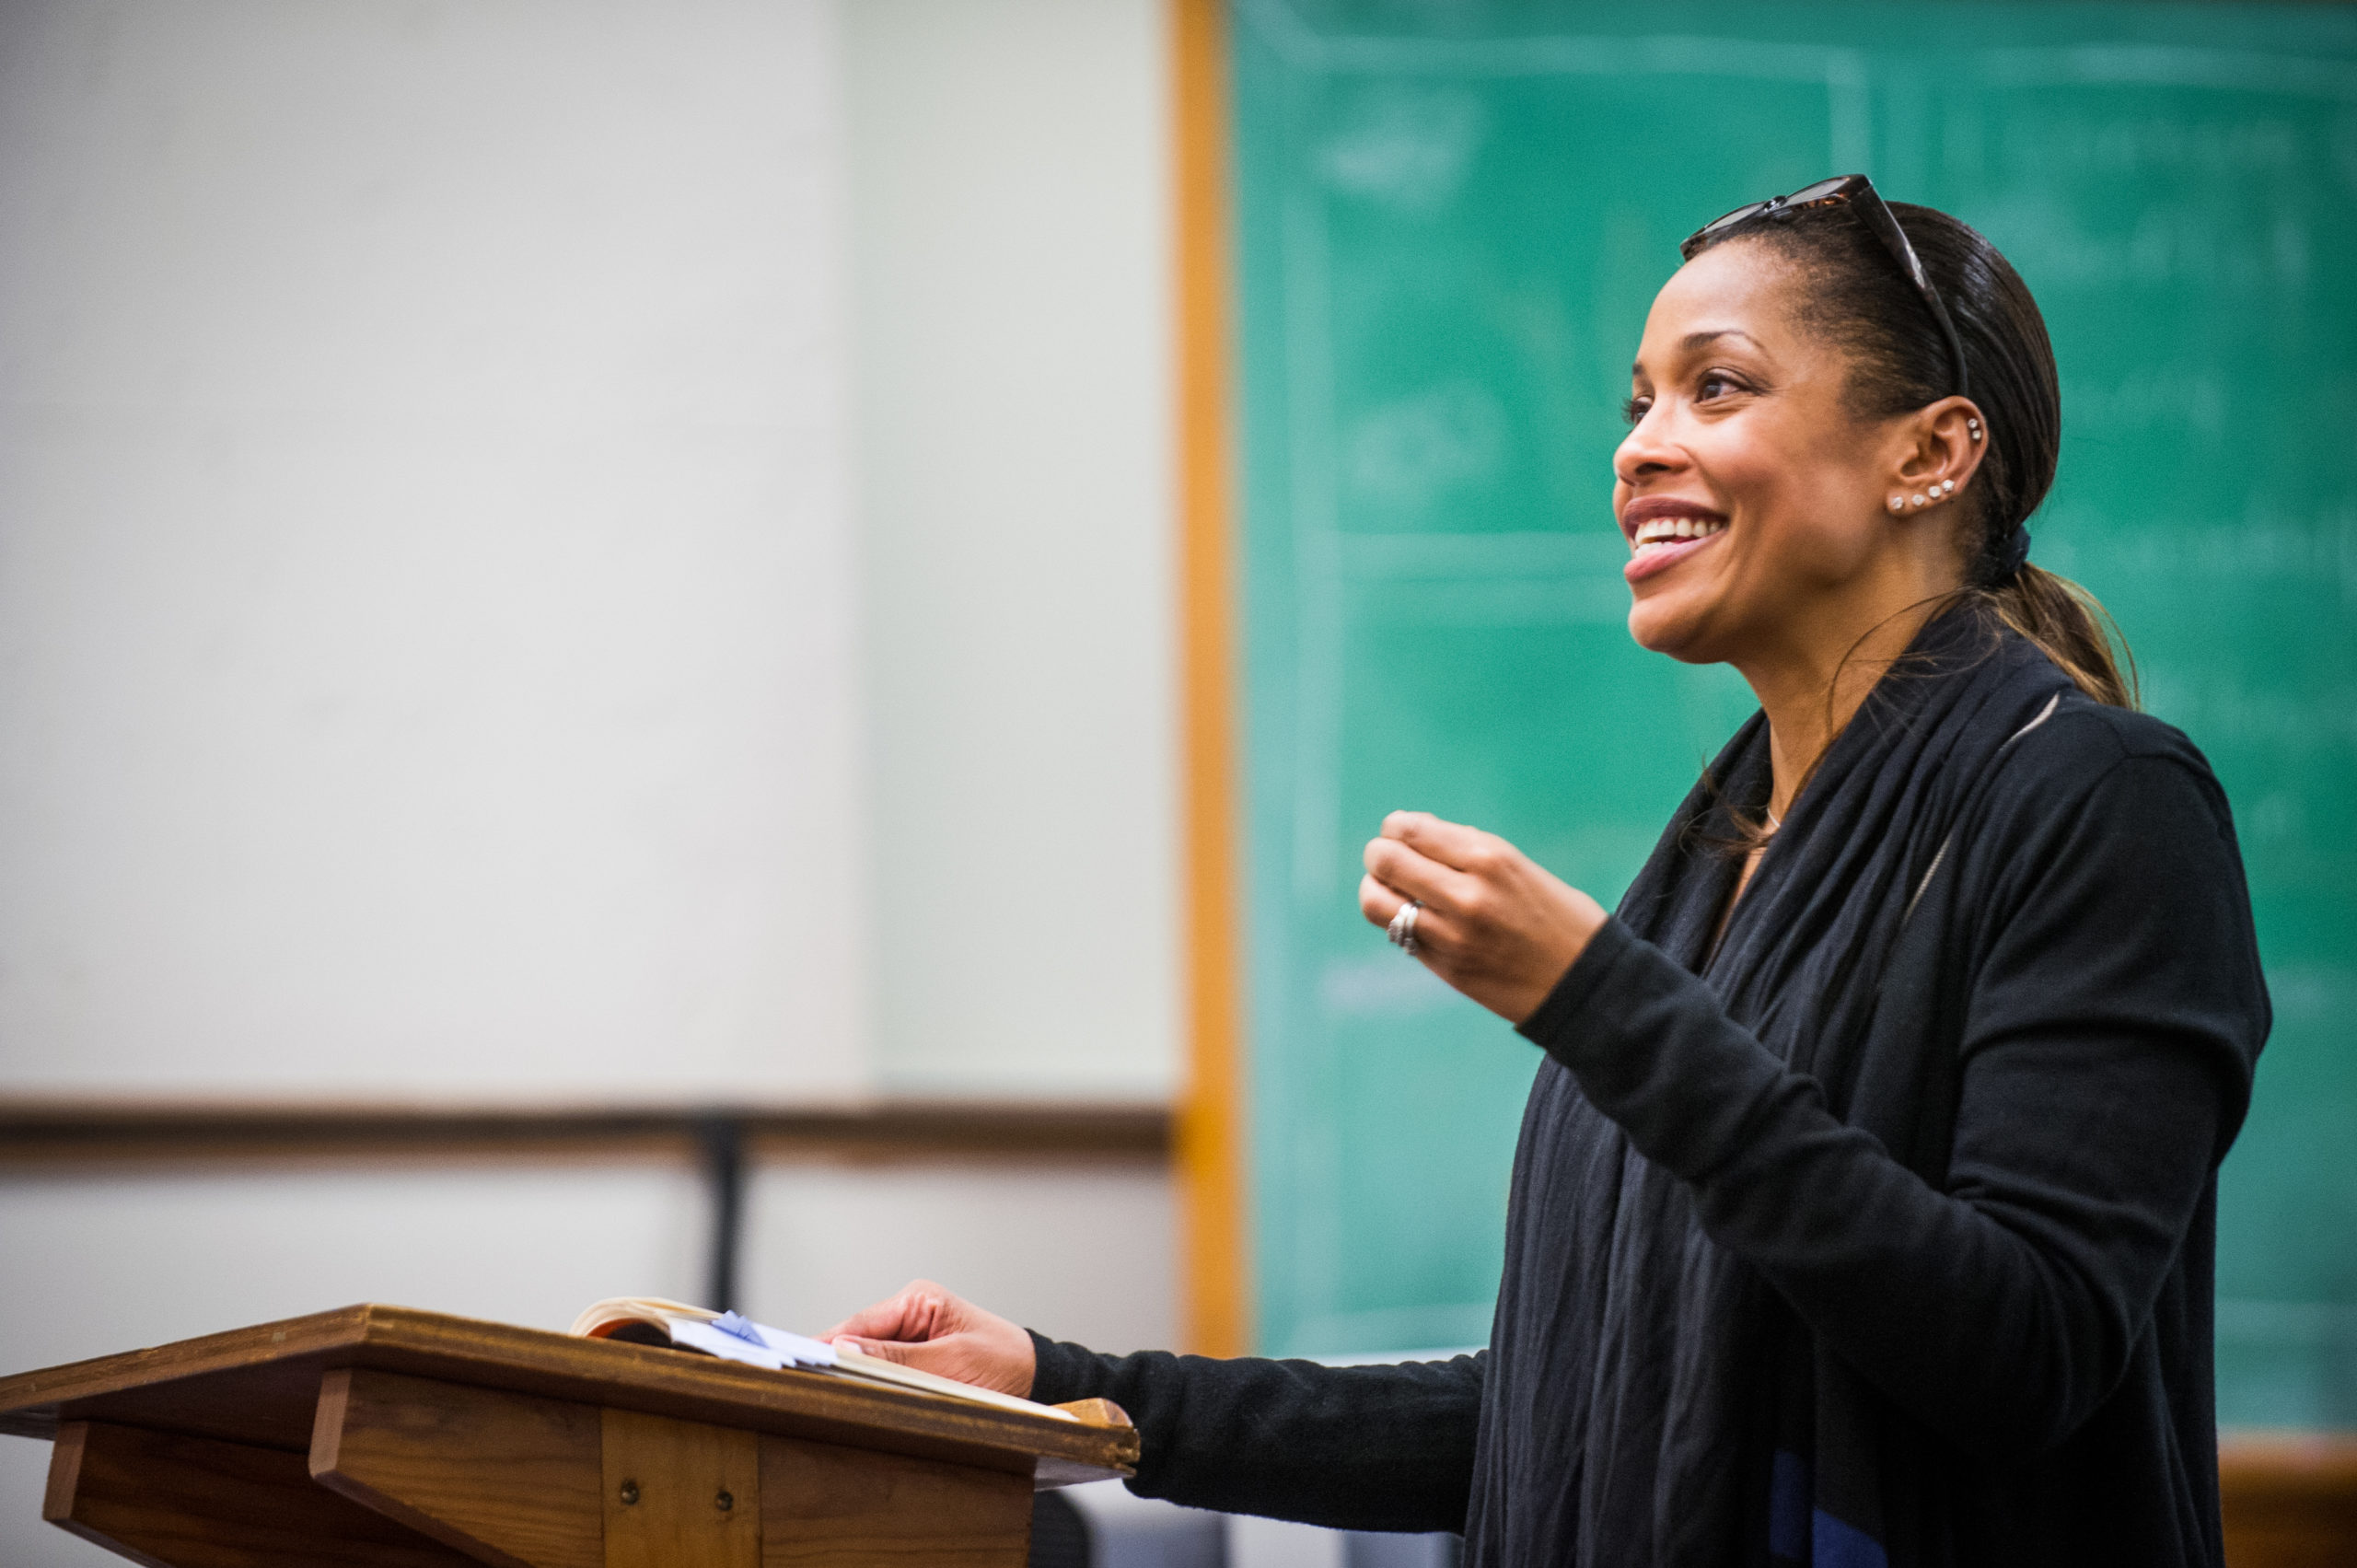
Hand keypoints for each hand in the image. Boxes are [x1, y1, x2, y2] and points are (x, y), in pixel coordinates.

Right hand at [820, 1279, 1036, 1396]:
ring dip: (854, 1376)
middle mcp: (911, 1312)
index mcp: (919, 1299)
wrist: (1037, 1379)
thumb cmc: (1004, 1364)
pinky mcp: (915, 1358)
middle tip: (806, 1386)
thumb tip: (844, 1348)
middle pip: (857, 1339)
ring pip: (867, 1357)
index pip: (859, 1322)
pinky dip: (872, 1384)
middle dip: (837, 1362)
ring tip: (827, 1395)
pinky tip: (856, 1399)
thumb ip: (896, 1357)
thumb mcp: (951, 1363)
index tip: (798, 1363)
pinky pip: (883, 1370)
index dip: (827, 1344)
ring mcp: (912, 1335)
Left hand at [1359, 810, 1607, 1024]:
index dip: (1395, 829)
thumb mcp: (1519, 867)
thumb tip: (1415, 832)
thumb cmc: (1558, 918)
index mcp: (1490, 858)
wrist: (1587, 985)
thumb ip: (1467, 850)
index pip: (1409, 829)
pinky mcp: (1445, 967)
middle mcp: (1466, 894)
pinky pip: (1398, 934)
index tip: (1401, 835)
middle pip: (1384, 860)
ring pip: (1376, 901)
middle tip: (1387, 861)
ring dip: (1376, 890)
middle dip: (1379, 855)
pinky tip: (1415, 919)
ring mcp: (1451, 935)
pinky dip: (1397, 921)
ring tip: (1391, 891)